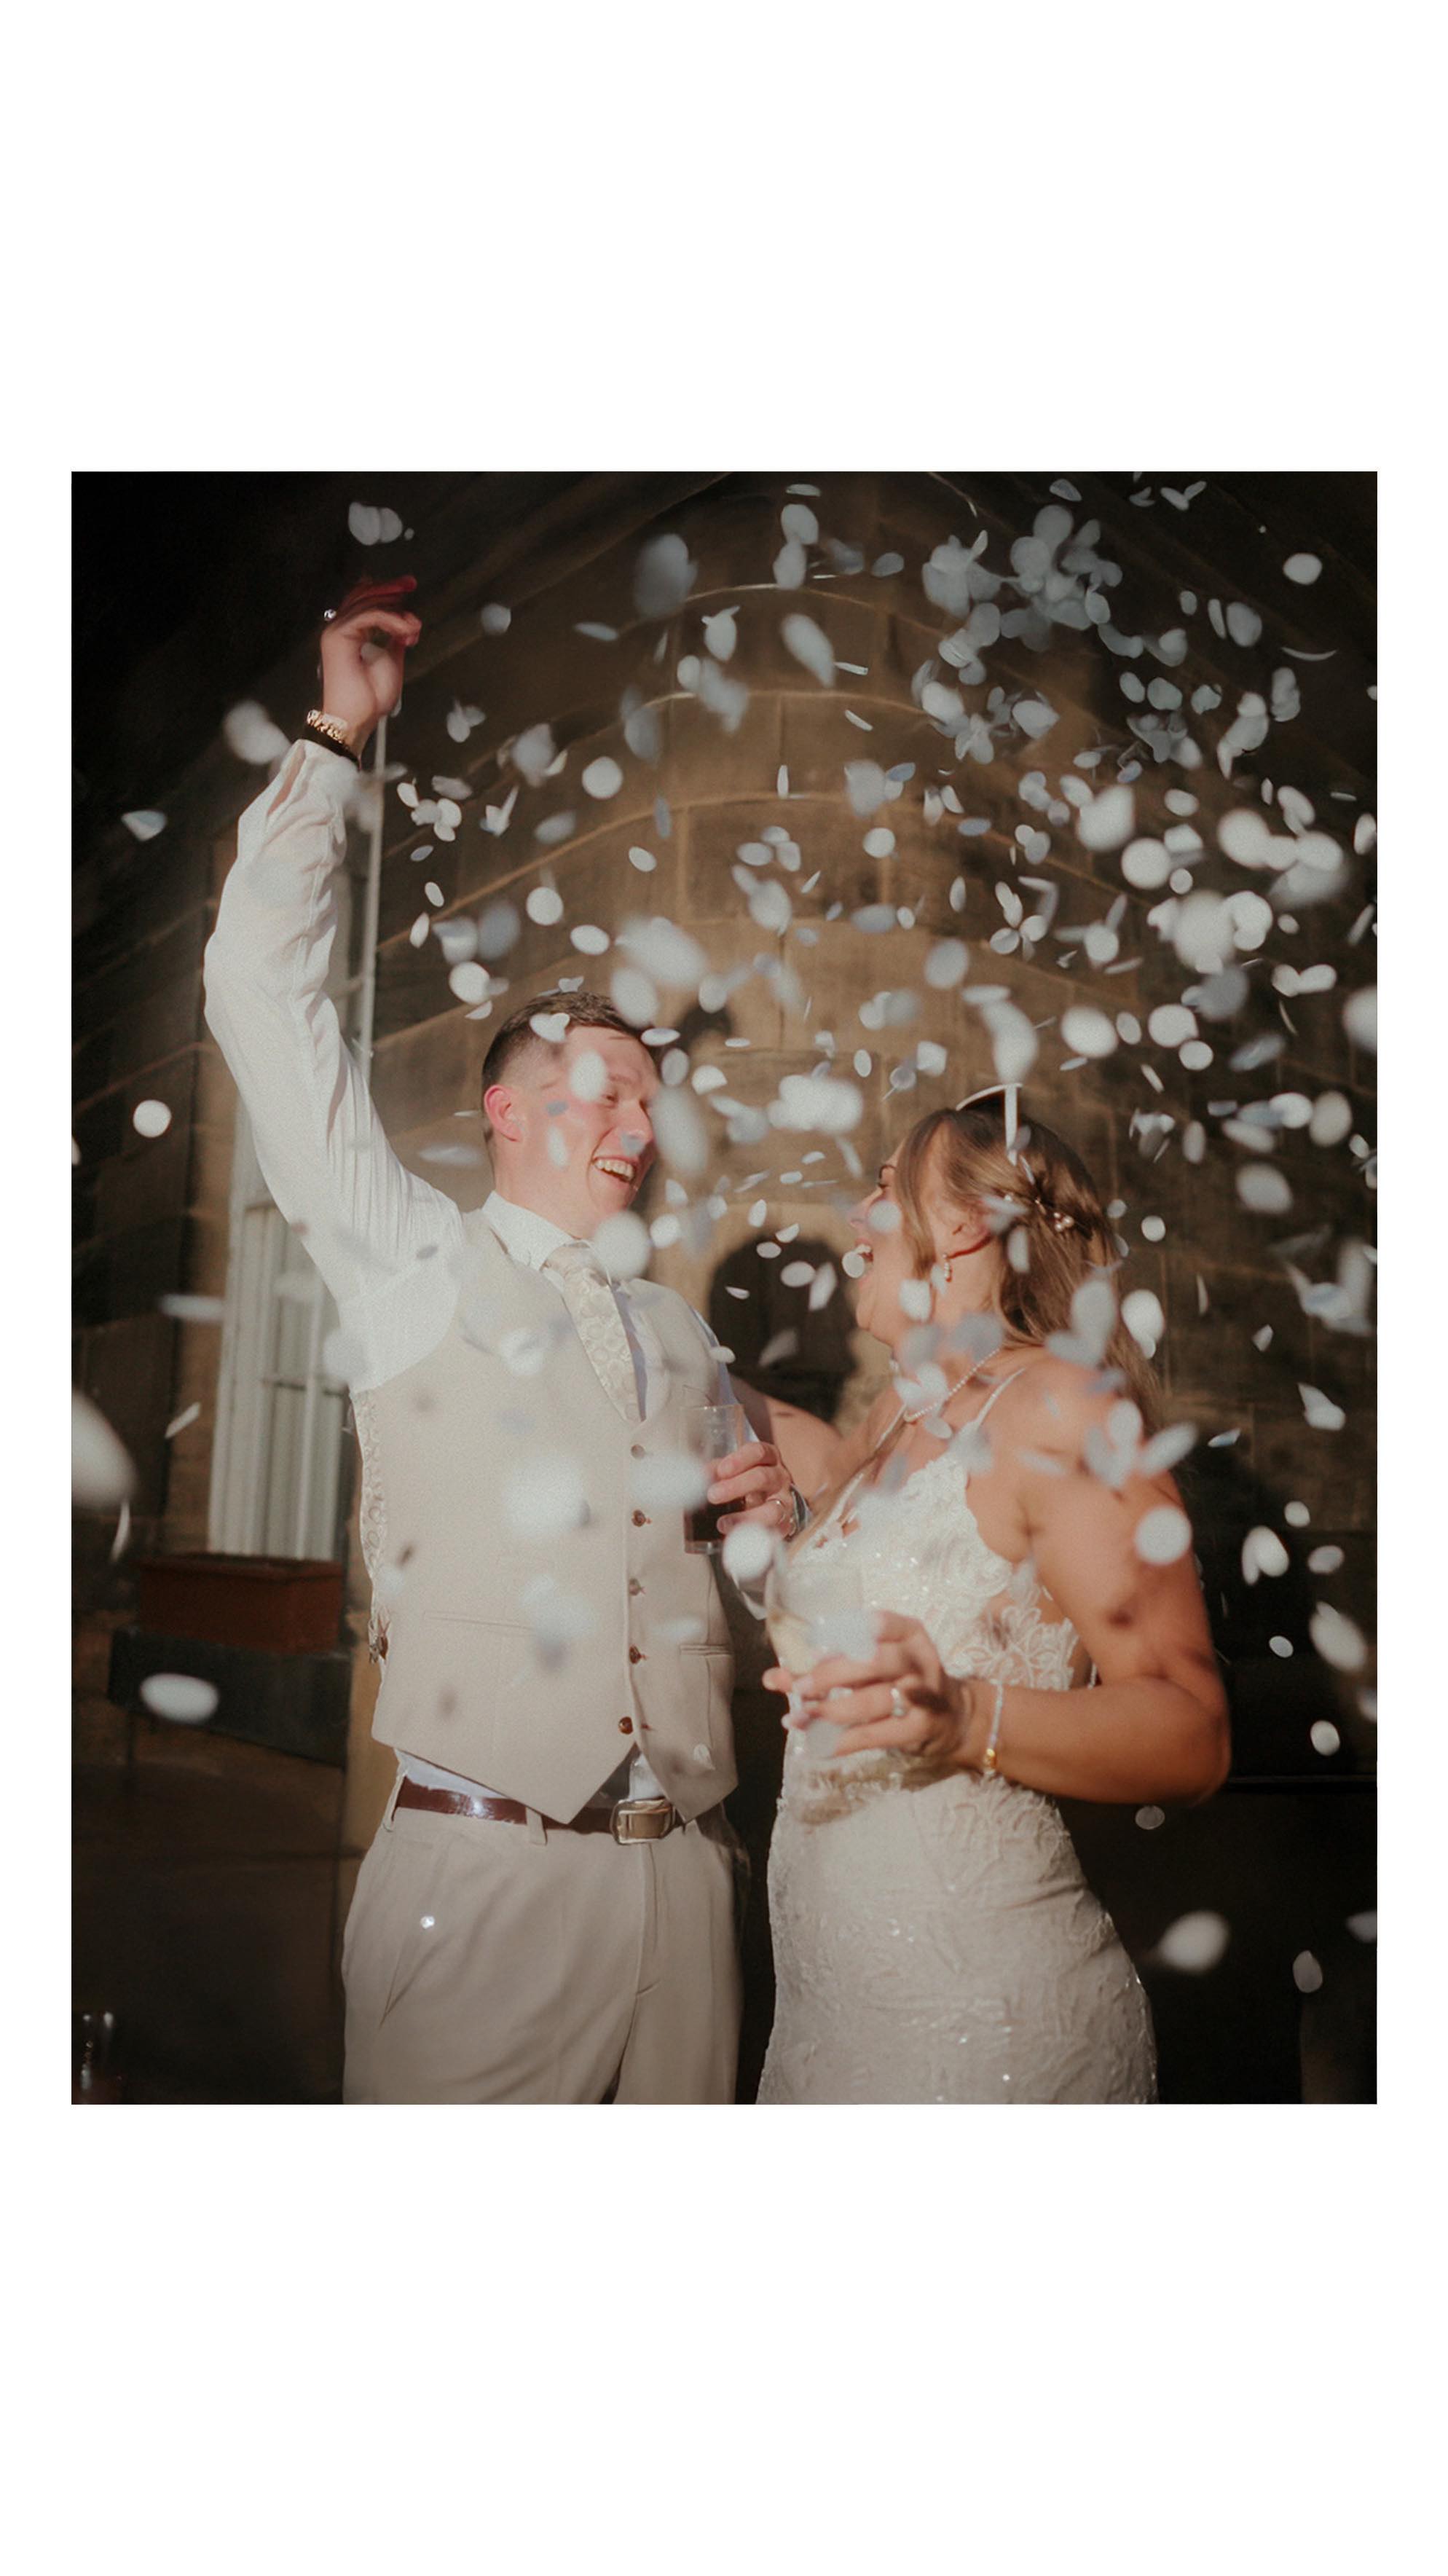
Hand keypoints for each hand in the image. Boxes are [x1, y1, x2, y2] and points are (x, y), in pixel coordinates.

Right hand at [318, 575, 421, 747]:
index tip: (409, 587)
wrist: (356, 719)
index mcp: (350, 632)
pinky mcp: (338, 637)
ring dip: (396, 609)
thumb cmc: (369, 698)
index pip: (365, 599)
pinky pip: (369, 616)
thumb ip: (393, 638)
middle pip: (363, 593)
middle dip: (391, 588)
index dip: (387, 589)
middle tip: (411, 585)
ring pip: (367, 602)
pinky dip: (391, 620)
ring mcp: (337, 631)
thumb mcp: (391, 659)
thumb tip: (404, 622)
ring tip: (413, 625)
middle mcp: (340, 627)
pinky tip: (405, 631)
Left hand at [708, 1440, 794, 1538]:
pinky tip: (737, 1537)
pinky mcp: (785, 1524)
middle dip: (736, 1486)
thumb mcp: (735, 1470)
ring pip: (772, 1509)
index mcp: (768, 1458)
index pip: (758, 1452)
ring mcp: (784, 1501)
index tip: (721, 1470)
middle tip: (713, 1495)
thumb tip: (701, 1475)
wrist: (772, 1501)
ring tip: (722, 1523)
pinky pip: (773, 1532)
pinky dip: (754, 1535)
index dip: (739, 1460)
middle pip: (763, 1478)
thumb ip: (718, 1471)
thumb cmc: (750, 1481)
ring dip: (746, 1517)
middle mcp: (779, 1477)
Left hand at [763, 1611, 971, 1766]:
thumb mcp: (873, 1665)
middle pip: (874, 1662)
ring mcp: (923, 1697)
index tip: (815, 1645)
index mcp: (909, 1634)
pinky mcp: (918, 1729)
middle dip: (832, 1675)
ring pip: (873, 1701)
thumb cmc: (900, 1681)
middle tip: (800, 1687)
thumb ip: (826, 1667)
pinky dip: (841, 1742)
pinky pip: (875, 1735)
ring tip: (798, 1717)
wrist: (953, 1717)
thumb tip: (772, 1679)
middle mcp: (919, 1661)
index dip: (848, 1632)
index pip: (882, 1623)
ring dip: (831, 1711)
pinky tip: (814, 1746)